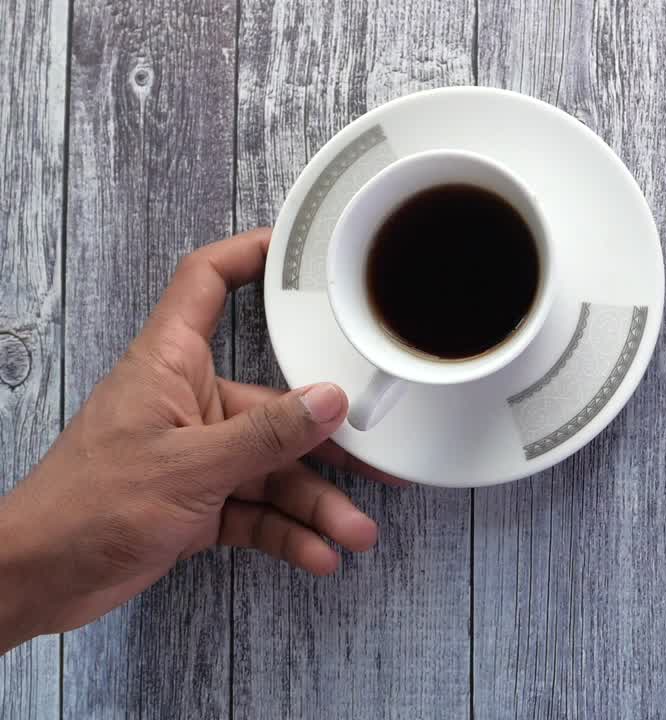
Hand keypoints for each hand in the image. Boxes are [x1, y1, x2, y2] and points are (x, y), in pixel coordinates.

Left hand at [0, 228, 406, 652]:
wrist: (39, 579)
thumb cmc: (84, 507)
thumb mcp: (188, 468)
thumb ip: (265, 436)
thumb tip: (328, 401)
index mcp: (170, 365)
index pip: (207, 284)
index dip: (249, 256)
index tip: (299, 251)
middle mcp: (187, 403)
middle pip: (273, 404)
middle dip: (325, 443)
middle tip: (373, 461)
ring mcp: (194, 455)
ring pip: (273, 469)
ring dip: (315, 503)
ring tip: (352, 532)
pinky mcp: (197, 502)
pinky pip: (258, 510)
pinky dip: (289, 532)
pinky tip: (317, 553)